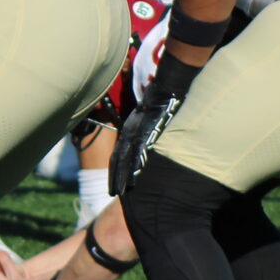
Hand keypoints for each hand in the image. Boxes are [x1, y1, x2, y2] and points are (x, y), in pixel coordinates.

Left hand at [110, 55, 199, 199]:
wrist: (166, 86)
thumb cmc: (160, 97)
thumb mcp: (148, 114)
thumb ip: (146, 125)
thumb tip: (150, 134)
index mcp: (131, 129)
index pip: (120, 152)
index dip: (116, 168)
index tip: (114, 181)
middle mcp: (131, 133)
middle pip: (119, 159)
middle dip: (116, 176)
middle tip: (113, 192)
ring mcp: (138, 133)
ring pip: (126, 160)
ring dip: (122, 177)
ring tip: (119, 192)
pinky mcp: (147, 133)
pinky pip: (139, 154)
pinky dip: (134, 168)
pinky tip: (132, 179)